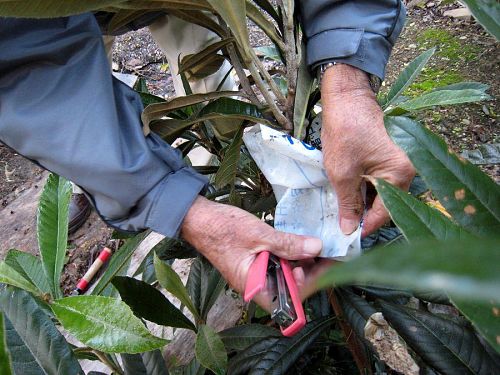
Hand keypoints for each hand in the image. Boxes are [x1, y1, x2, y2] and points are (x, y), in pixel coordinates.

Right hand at [180, 196, 323, 308]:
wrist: (199, 218)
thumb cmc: (222, 229)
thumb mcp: (259, 235)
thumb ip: (288, 244)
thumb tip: (316, 248)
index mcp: (254, 286)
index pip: (289, 300)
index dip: (309, 286)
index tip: (322, 266)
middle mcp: (257, 284)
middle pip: (290, 288)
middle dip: (309, 271)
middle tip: (323, 251)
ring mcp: (256, 273)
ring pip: (286, 274)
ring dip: (301, 261)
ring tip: (314, 244)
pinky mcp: (256, 261)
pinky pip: (278, 264)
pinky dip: (289, 254)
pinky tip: (299, 242)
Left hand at [321, 64, 414, 236]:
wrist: (346, 97)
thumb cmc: (345, 131)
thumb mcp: (342, 172)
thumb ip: (348, 204)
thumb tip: (348, 230)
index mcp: (400, 174)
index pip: (386, 212)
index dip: (366, 227)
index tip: (348, 239)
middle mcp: (406, 171)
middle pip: (386, 205)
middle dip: (364, 217)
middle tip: (342, 229)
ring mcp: (398, 164)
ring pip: (380, 195)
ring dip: (362, 204)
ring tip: (342, 214)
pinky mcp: (387, 159)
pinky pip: (378, 183)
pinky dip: (363, 191)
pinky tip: (347, 196)